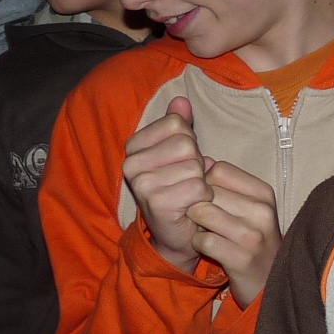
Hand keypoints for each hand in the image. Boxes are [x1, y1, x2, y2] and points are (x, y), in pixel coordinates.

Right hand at [124, 96, 214, 272]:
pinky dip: (203, 197)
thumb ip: (179, 126)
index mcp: (134, 146)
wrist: (177, 234)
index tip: (181, 162)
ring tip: (189, 194)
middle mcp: (131, 163)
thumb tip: (181, 100)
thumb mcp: (179, 153)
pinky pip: (197, 187)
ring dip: (201, 182)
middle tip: (187, 181)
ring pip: (194, 166)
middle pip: (186, 144)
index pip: (177, 124)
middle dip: (197, 164)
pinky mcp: (156, 203)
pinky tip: (191, 206)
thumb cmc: (180, 189)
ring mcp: (141, 183)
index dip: (190, 143)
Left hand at [188, 161, 281, 304]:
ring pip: (202, 213)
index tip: (208, 198)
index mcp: (264, 193)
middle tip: (203, 219)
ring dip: (195, 223)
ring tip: (205, 230)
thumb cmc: (253, 238)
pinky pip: (202, 240)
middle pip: (207, 191)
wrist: (267, 280)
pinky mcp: (240, 258)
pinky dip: (197, 243)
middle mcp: (262, 211)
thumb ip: (226, 183)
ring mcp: (253, 236)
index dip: (204, 182)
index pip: (219, 169)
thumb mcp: (250, 207)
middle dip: (198, 204)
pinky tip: (207, 247)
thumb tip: (201, 160)